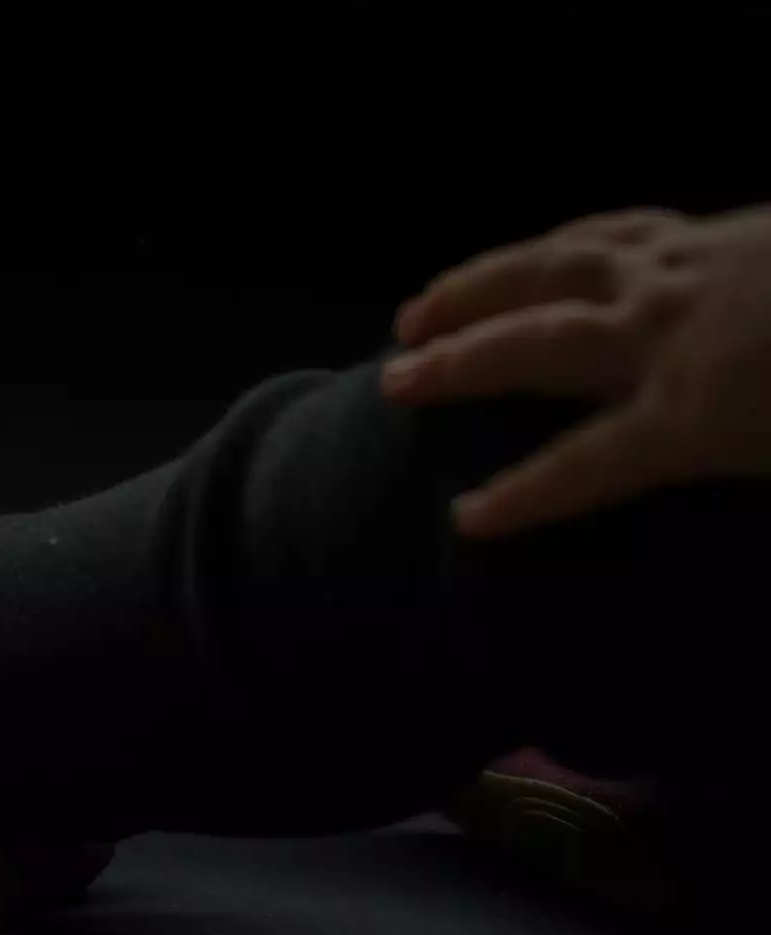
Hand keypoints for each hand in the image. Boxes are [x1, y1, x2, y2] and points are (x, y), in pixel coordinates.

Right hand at [383, 204, 770, 537]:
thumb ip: (723, 479)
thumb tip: (687, 523)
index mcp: (690, 415)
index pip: (582, 465)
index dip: (519, 496)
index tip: (463, 518)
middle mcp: (662, 333)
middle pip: (536, 348)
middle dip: (457, 365)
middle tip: (392, 379)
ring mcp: (680, 271)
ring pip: (555, 270)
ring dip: (475, 288)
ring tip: (420, 310)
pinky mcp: (709, 232)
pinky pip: (612, 231)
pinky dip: (555, 245)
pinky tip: (529, 255)